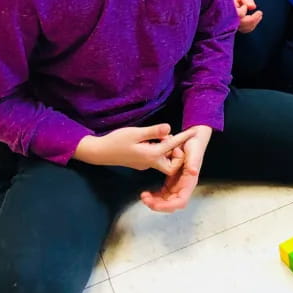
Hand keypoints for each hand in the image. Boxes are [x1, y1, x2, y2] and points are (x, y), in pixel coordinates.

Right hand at [73, 124, 192, 172]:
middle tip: (173, 137)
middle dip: (177, 152)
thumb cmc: (116, 141)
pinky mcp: (141, 162)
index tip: (193, 132)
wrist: (99, 152)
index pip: (172, 146)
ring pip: (164, 160)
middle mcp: (150, 162)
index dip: (183, 138)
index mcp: (151, 155)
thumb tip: (169, 128)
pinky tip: (155, 139)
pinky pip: (157, 158)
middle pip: (173, 163)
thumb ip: (153, 131)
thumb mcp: (135, 133)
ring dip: (167, 149)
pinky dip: (160, 150)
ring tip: (161, 135)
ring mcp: (145, 164)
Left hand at [141, 125, 212, 212]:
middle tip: (145, 199)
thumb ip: (194, 161)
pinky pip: (163, 194)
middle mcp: (184, 186)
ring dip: (155, 202)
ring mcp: (178, 184)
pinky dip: (155, 196)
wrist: (193, 137)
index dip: (168, 206)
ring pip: (166, 201)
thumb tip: (193, 172)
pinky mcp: (172, 180)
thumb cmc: (194, 144)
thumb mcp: (194, 151)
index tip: (155, 205)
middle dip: (158, 205)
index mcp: (190, 181)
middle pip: (171, 204)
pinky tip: (147, 193)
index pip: (180, 201)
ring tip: (144, 196)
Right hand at [229, 0, 262, 32]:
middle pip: (238, 24)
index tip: (245, 6)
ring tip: (259, 14)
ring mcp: (230, 21)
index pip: (233, 15)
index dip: (241, 12)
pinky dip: (251, 25)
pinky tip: (257, 17)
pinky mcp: (235, 23)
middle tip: (260, 12)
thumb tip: (252, 7)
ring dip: (252, 24)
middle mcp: (226, 16)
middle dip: (250, 20)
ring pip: (242, 28)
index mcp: (224, 7)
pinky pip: (243, 28)